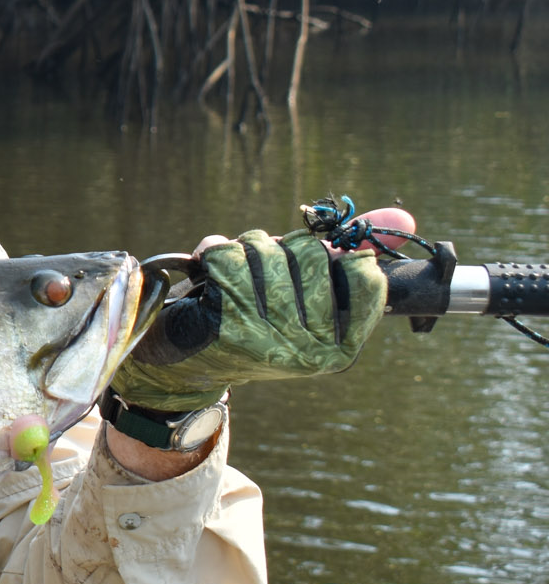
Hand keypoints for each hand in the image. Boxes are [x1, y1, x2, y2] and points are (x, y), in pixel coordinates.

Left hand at [111, 211, 405, 411]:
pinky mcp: (227, 325)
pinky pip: (227, 256)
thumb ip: (352, 259)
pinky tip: (207, 279)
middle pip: (311, 252)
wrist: (181, 366)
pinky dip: (212, 255)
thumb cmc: (249, 323)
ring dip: (244, 250)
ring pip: (266, 248)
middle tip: (260, 273)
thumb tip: (402, 217)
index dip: (334, 255)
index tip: (309, 267)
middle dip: (280, 248)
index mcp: (340, 347)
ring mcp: (270, 339)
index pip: (365, 276)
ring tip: (233, 278)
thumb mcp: (305, 297)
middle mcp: (310, 350)